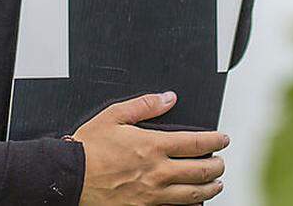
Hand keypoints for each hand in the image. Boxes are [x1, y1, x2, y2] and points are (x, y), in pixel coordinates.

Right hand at [74, 91, 229, 204]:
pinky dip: (189, 204)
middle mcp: (157, 171)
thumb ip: (144, 105)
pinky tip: (193, 202)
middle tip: (221, 162)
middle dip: (217, 165)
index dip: (216, 140)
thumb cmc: (88, 149)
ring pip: (193, 194)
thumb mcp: (113, 116)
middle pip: (201, 171)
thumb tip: (167, 98)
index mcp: (152, 145)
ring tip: (216, 184)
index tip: (223, 139)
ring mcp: (152, 193)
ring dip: (210, 188)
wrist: (69, 178)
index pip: (197, 143)